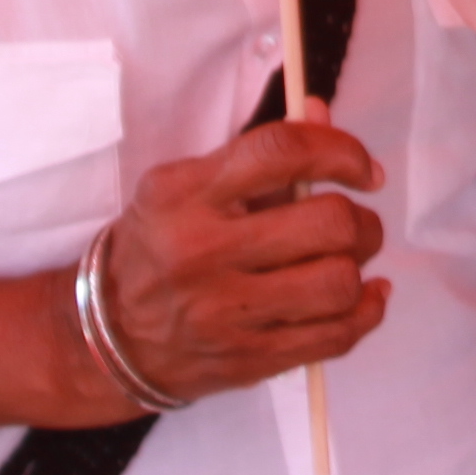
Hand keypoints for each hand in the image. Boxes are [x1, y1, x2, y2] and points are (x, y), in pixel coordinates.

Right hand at [92, 119, 388, 407]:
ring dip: (361, 266)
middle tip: (355, 222)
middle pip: (326, 222)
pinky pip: (336, 336)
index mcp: (184, 195)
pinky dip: (366, 311)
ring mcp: (225, 313)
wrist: (109, 337)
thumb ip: (258, 155)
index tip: (363, 169)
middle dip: (360, 219)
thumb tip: (323, 114)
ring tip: (349, 260)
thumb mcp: (185, 188)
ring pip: (338, 282)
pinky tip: (364, 296)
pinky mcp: (248, 359)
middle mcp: (202, 252)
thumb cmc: (158, 246)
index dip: (340, 151)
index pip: (280, 153)